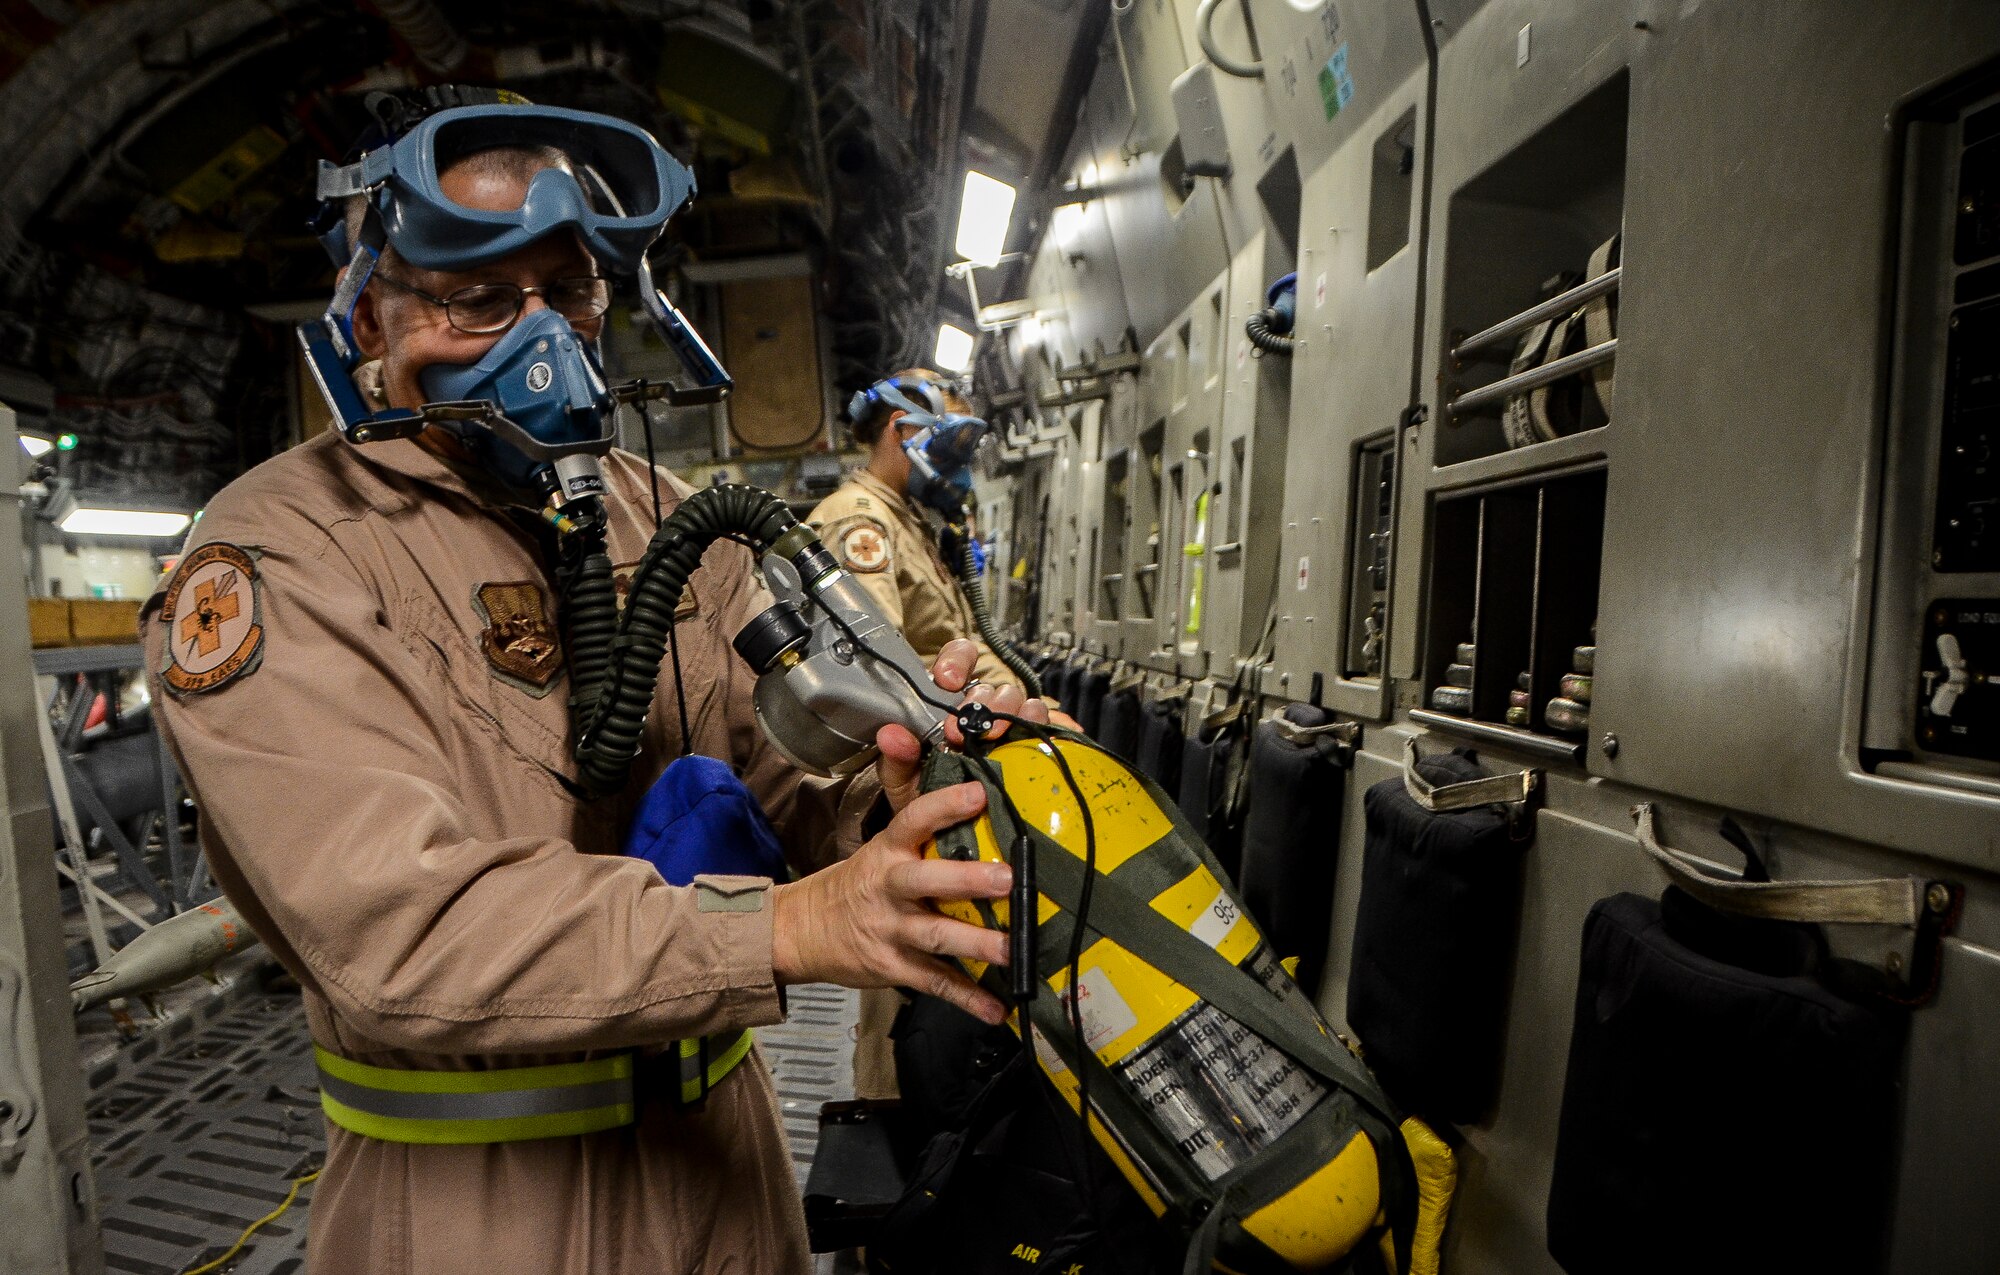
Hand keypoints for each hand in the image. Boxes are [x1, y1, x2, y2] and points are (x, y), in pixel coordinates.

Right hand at [770, 780, 1012, 1022]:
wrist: (802, 931)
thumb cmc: (857, 884)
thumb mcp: (880, 845)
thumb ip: (913, 812)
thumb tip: (926, 758)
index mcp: (888, 852)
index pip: (914, 820)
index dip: (944, 805)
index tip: (978, 794)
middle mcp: (890, 888)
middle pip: (926, 881)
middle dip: (966, 879)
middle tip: (1006, 879)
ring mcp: (891, 931)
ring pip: (936, 935)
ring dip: (975, 943)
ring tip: (1012, 950)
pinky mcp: (893, 968)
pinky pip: (934, 982)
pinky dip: (966, 997)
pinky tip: (995, 1009)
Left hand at [877, 639, 1049, 812]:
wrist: (944, 831)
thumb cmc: (923, 794)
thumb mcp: (902, 778)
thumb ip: (895, 756)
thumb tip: (891, 734)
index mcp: (949, 703)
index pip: (959, 659)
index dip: (958, 661)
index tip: (948, 680)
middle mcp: (982, 710)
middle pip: (993, 686)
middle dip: (980, 704)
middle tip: (963, 732)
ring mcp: (1010, 727)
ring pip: (1023, 701)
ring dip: (1014, 714)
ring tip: (998, 737)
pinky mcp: (1032, 748)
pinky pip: (1051, 728)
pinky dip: (1056, 726)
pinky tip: (1058, 732)